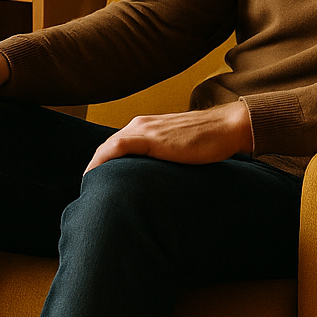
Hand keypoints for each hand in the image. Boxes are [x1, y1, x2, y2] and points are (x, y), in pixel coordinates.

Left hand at [85, 101, 254, 172]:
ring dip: (95, 167)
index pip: (115, 146)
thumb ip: (163, 156)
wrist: (227, 128)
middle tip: (89, 191)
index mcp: (145, 126)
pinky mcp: (151, 138)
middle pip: (107, 148)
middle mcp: (140, 124)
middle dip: (94, 168)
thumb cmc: (208, 140)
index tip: (98, 184)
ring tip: (89, 189)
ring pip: (107, 147)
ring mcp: (145, 129)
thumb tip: (156, 177)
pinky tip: (96, 176)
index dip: (102, 165)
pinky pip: (117, 147)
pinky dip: (102, 161)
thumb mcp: (178, 148)